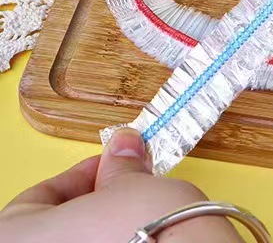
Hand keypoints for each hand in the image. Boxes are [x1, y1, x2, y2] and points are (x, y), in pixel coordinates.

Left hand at [0, 128, 243, 241]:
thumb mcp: (131, 182)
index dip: (81, 175)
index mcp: (15, 236)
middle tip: (127, 188)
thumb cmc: (146, 230)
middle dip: (92, 208)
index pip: (39, 197)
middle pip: (56, 230)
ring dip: (103, 234)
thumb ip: (119, 166)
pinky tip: (144, 242)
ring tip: (140, 219)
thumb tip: (122, 149)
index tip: (110, 164)